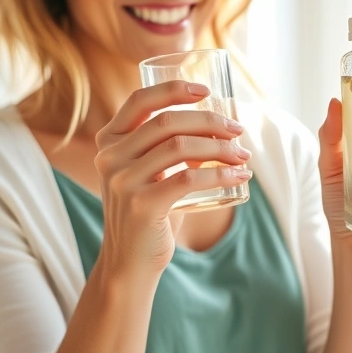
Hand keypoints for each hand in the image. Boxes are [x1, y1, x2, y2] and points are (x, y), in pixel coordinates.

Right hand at [92, 80, 251, 278]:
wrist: (130, 263)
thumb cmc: (149, 213)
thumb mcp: (150, 173)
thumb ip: (168, 148)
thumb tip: (218, 127)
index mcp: (109, 141)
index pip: (140, 100)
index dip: (174, 89)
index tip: (207, 90)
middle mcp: (110, 157)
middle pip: (168, 122)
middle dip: (210, 121)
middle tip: (238, 131)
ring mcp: (123, 180)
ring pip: (181, 146)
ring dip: (220, 147)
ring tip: (242, 156)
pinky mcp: (141, 205)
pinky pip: (189, 178)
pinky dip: (221, 174)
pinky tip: (239, 176)